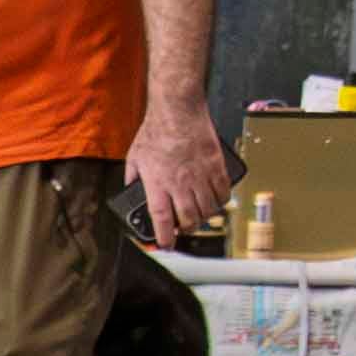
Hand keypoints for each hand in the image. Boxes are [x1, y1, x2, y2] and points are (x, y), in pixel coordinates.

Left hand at [129, 101, 233, 248]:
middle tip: (184, 230)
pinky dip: (221, 201)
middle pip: (188, 218)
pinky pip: (223, 192)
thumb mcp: (134, 157)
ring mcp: (200, 176)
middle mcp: (180, 183)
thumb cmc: (155, 131)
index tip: (166, 245)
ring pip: (208, 208)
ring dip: (204, 217)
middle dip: (187, 229)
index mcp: (158, 183)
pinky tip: (216, 202)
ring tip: (198, 216)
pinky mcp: (216, 166)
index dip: (165, 236)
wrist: (178, 111)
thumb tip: (131, 188)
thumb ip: (133, 177)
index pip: (161, 218)